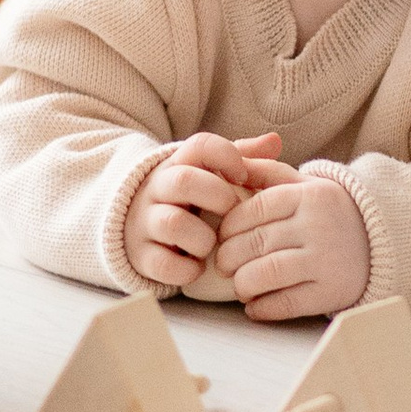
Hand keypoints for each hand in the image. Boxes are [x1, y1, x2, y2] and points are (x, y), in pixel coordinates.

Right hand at [120, 129, 278, 288]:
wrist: (136, 226)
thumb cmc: (188, 199)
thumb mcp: (208, 174)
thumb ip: (242, 157)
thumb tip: (274, 141)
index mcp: (178, 164)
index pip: (200, 145)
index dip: (227, 156)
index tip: (242, 176)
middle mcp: (158, 189)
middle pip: (184, 180)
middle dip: (217, 197)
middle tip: (231, 212)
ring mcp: (146, 222)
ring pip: (172, 223)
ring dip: (202, 239)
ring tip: (212, 245)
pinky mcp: (142, 255)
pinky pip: (164, 264)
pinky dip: (187, 270)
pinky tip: (198, 267)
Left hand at [216, 167, 370, 321]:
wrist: (383, 242)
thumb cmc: (329, 212)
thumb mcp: (304, 184)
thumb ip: (267, 172)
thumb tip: (228, 163)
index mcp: (308, 195)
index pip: (252, 209)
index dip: (229, 227)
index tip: (222, 237)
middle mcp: (317, 225)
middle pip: (255, 242)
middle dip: (228, 257)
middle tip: (223, 265)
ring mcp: (326, 260)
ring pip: (266, 273)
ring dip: (242, 284)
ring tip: (239, 286)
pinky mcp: (331, 292)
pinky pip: (286, 303)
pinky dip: (263, 308)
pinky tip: (255, 306)